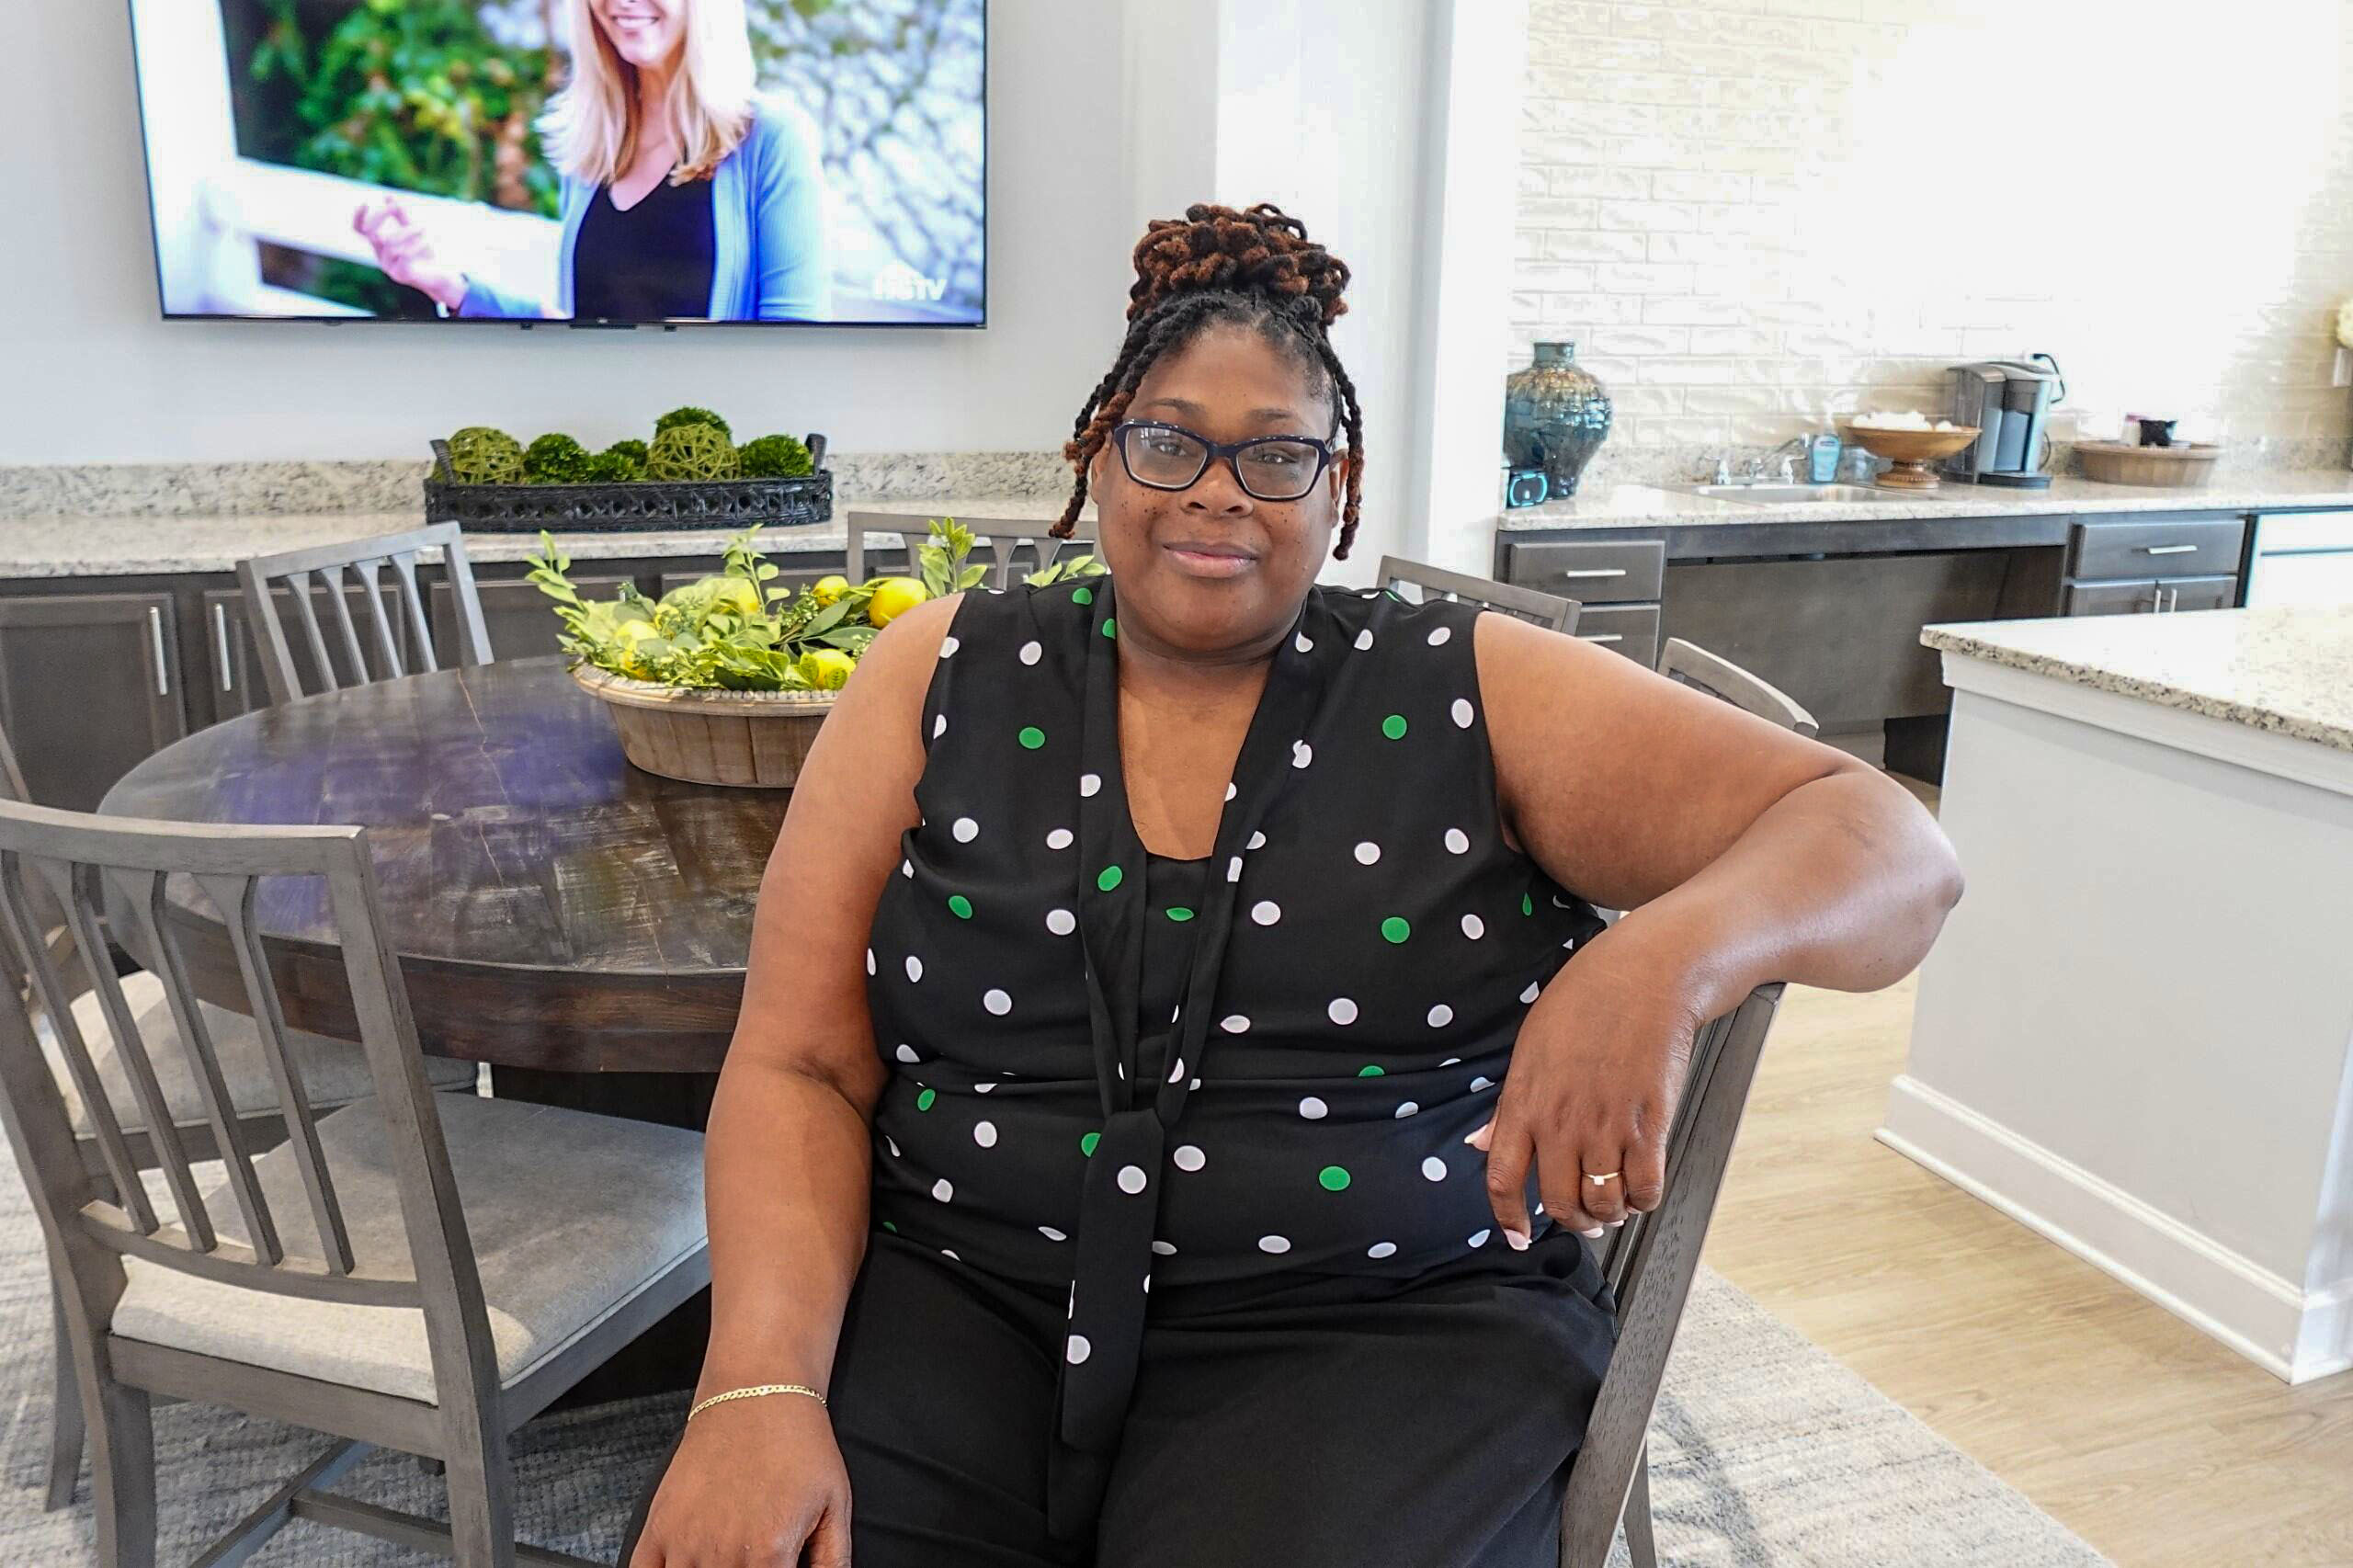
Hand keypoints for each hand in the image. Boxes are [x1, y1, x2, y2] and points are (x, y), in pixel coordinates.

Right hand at [351, 197, 468, 311]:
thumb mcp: (413, 230)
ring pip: (391, 242)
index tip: (366, 202)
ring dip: (408, 230)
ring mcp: (389, 267)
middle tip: (397, 206)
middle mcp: (381, 256)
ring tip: (425, 227)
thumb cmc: (426, 254)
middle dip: (383, 215)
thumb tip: (388, 196)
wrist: (441, 278)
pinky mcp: (401, 275)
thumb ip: (401, 215)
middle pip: (372, 233)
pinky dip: (417, 244)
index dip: (359, 217)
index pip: (360, 230)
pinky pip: (404, 255)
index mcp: (380, 245)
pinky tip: (429, 240)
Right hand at [629, 1395, 851, 1567]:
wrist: (755, 1396)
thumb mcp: (835, 1508)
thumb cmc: (799, 1448)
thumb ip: (832, 1563)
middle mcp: (722, 1556)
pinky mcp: (659, 1528)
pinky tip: (682, 1567)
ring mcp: (684, 1544)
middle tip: (753, 1562)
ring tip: (727, 1560)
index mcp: (770, 1556)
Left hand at [1473, 919, 1705, 1243]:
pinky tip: (1640, 1190)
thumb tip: (1481, 1143)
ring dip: (1608, 1214)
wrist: (1647, 976)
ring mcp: (1606, 1126)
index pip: (1502, 1177)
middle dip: (1570, 1221)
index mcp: (1525, 1101)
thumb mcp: (1529, 1046)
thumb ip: (1507, 1105)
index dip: (1507, 1217)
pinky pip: (1645, 1188)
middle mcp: (1562, 1121)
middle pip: (1558, 1202)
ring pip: (1602, 1203)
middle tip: (1582, 1219)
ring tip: (1613, 1206)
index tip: (1517, 1236)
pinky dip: (1643, 1200)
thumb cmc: (1586, 1001)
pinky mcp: (1649, 1126)